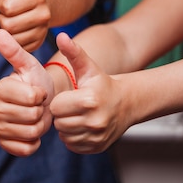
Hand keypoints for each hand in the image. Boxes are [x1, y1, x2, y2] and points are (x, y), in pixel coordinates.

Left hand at [0, 0, 50, 52]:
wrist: (39, 5)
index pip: (7, 7)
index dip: (0, 5)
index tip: (3, 2)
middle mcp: (44, 14)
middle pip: (8, 25)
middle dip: (1, 19)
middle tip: (3, 14)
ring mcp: (43, 31)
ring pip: (12, 39)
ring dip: (4, 32)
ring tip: (7, 22)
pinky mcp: (38, 43)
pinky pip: (16, 48)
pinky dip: (10, 42)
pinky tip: (11, 32)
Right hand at [0, 29, 53, 156]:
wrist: (42, 102)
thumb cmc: (36, 81)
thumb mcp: (29, 64)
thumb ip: (14, 50)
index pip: (31, 97)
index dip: (41, 94)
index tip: (38, 89)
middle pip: (31, 116)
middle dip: (42, 111)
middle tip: (39, 105)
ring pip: (30, 132)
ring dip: (40, 126)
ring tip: (37, 117)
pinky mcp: (6, 145)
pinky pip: (25, 149)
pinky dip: (35, 142)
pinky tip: (34, 132)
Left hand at [50, 33, 127, 153]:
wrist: (126, 103)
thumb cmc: (102, 84)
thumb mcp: (88, 67)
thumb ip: (73, 52)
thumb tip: (60, 35)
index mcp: (89, 100)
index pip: (55, 107)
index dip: (59, 101)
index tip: (69, 97)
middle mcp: (95, 120)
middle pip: (59, 123)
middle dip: (62, 114)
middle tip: (72, 107)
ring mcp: (97, 136)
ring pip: (65, 135)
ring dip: (67, 127)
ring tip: (78, 116)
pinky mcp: (97, 147)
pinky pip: (73, 146)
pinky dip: (74, 138)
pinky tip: (82, 126)